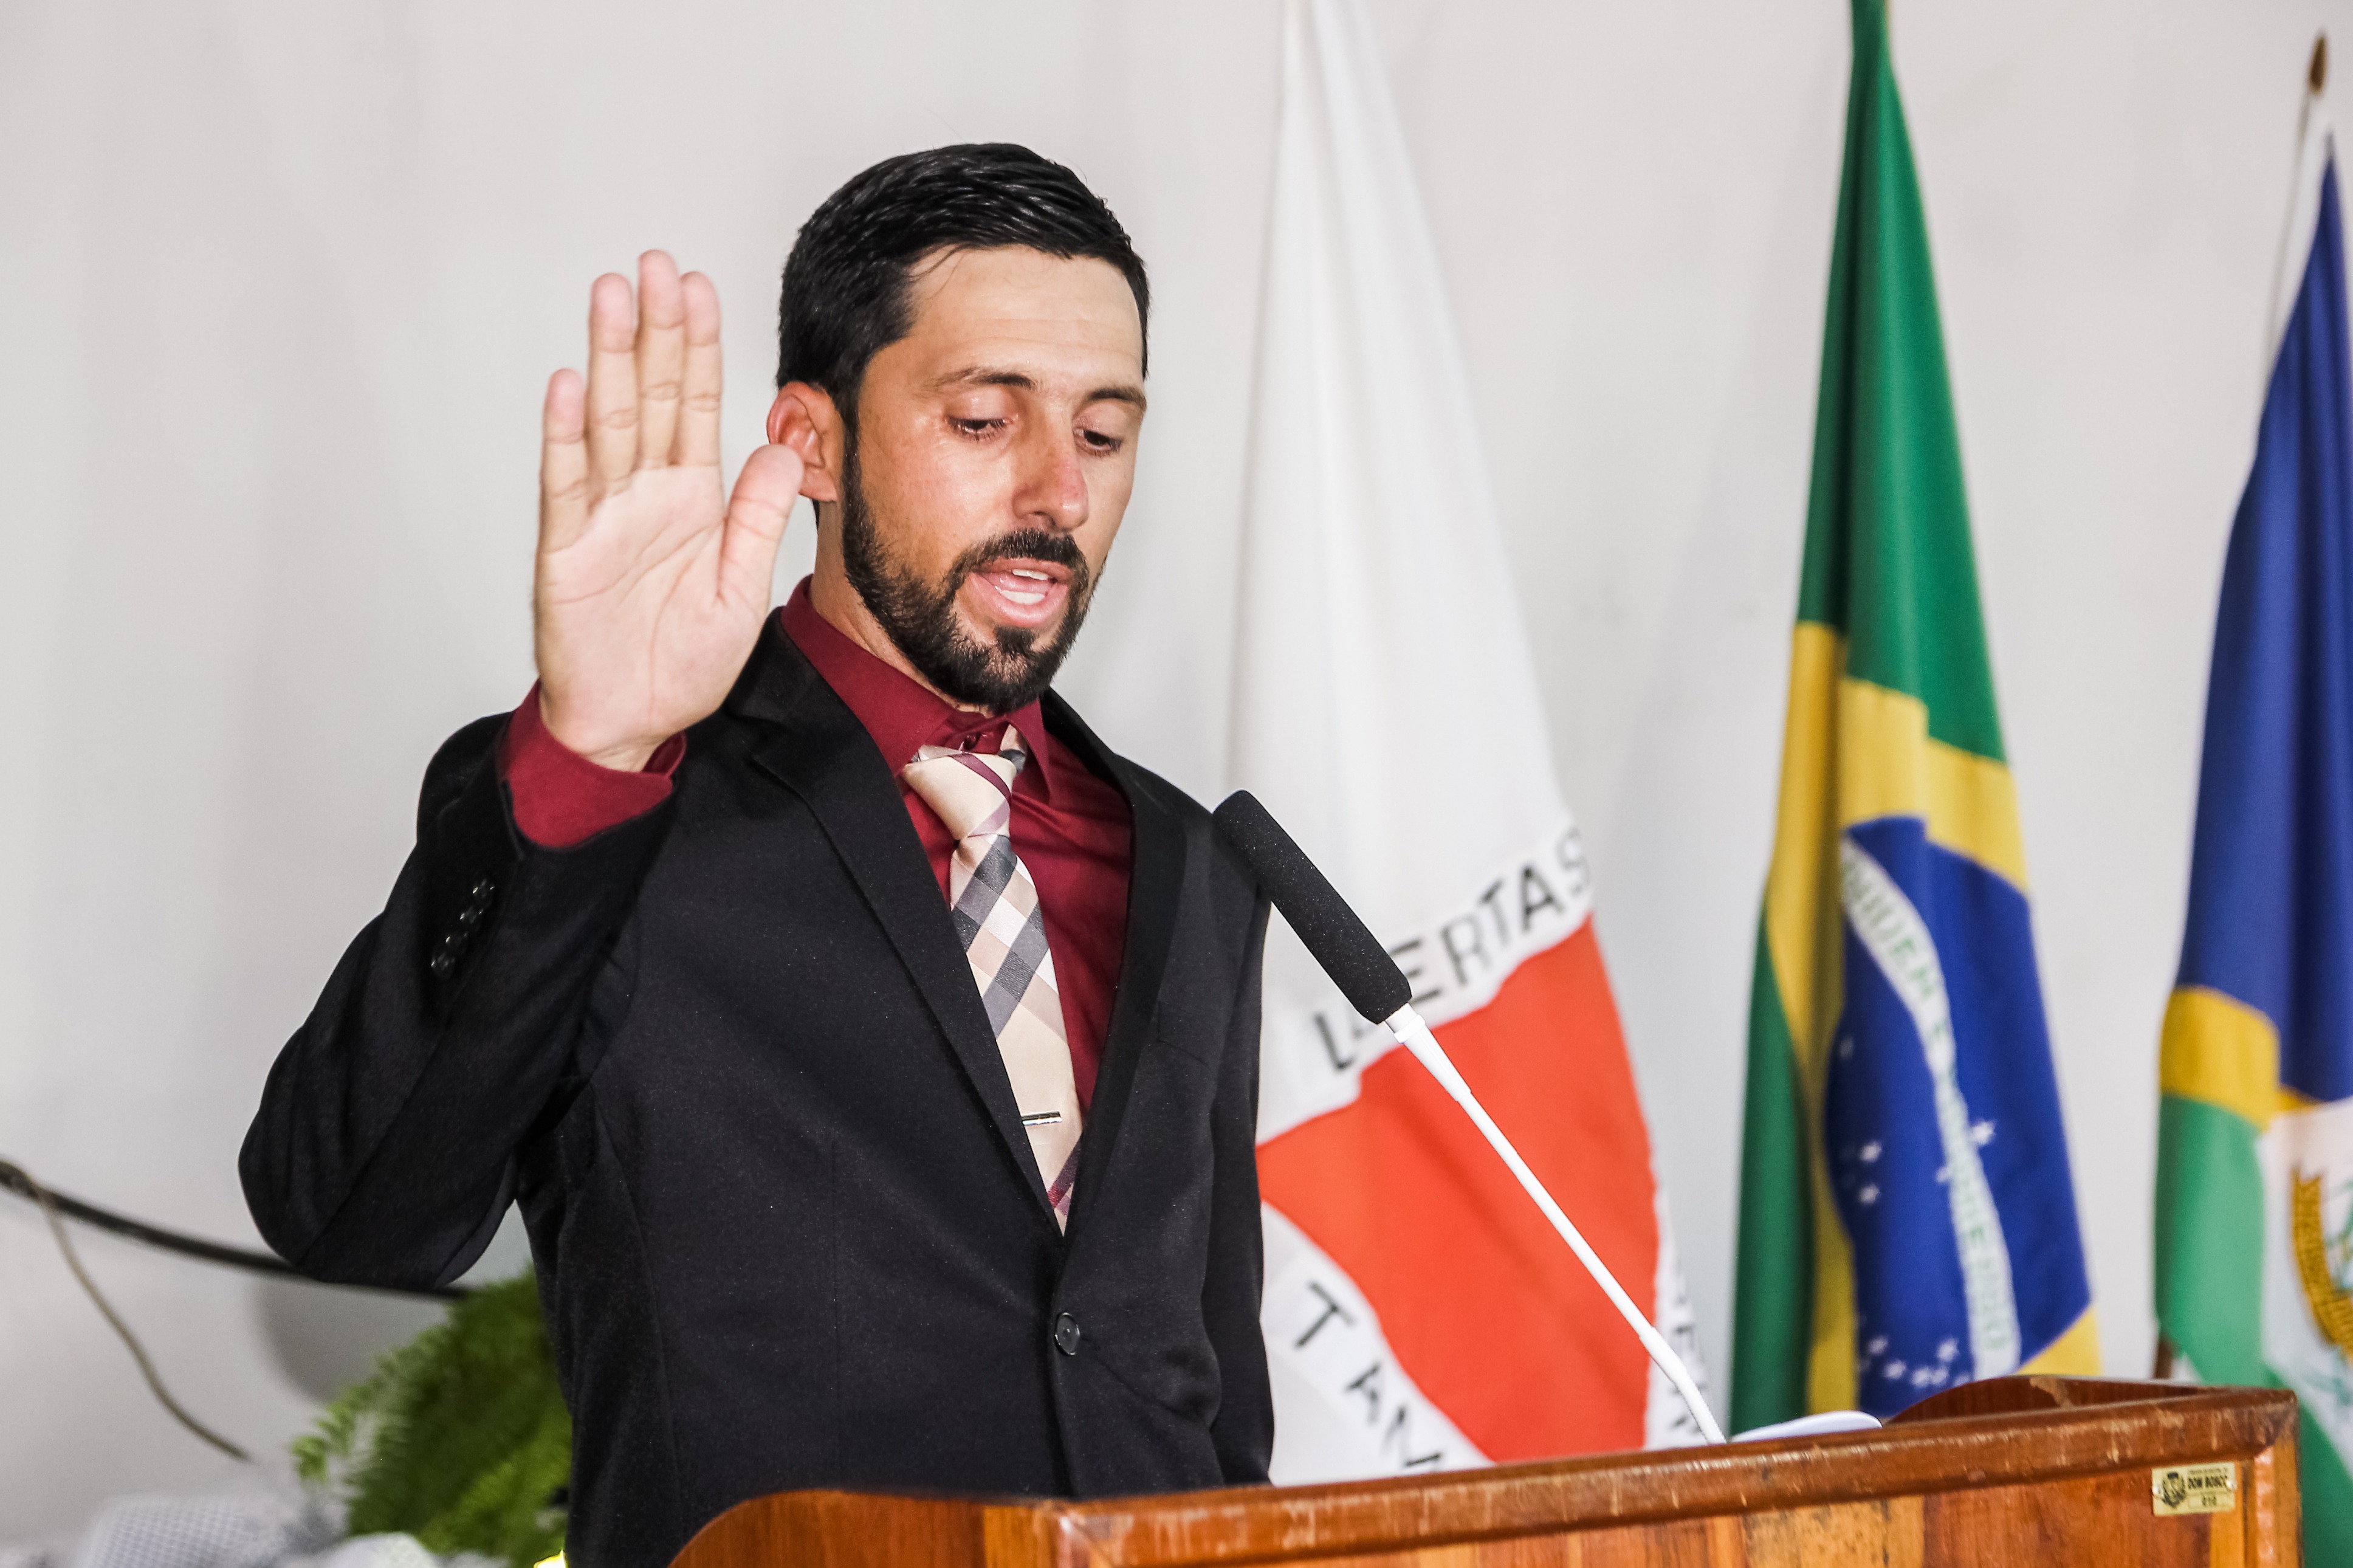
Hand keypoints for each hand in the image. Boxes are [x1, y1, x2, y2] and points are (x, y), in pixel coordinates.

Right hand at [533, 252, 803, 770]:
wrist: (632, 720)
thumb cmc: (681, 661)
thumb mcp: (742, 589)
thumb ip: (759, 520)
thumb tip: (785, 448)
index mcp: (692, 499)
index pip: (696, 406)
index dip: (699, 348)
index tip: (702, 288)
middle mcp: (645, 494)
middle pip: (650, 396)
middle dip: (654, 329)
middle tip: (657, 265)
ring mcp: (601, 515)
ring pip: (606, 421)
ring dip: (608, 358)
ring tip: (612, 296)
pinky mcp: (565, 548)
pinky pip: (566, 483)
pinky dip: (565, 435)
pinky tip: (569, 384)